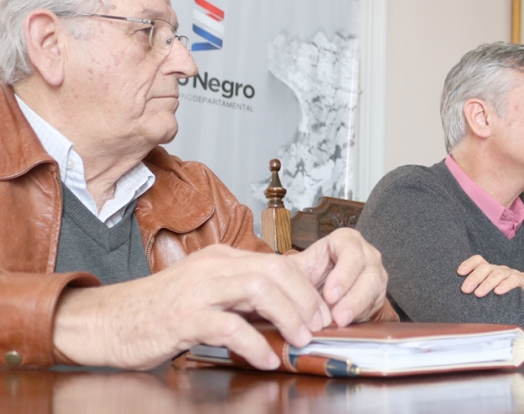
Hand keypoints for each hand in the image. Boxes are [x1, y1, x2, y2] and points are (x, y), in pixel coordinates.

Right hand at [52, 228, 387, 370]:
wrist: (108, 321)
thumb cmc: (160, 312)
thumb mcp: (207, 293)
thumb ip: (240, 296)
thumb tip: (284, 311)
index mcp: (222, 259)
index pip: (277, 263)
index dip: (305, 287)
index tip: (320, 312)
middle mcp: (212, 267)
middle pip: (274, 270)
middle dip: (305, 298)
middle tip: (318, 325)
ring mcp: (197, 289)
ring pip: (258, 289)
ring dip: (287, 315)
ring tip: (300, 339)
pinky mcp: (183, 316)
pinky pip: (228, 326)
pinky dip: (253, 344)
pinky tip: (265, 358)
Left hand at [292, 227, 387, 326]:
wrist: (319, 290)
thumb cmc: (309, 276)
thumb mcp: (295, 270)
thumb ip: (288, 275)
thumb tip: (275, 288)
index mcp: (346, 240)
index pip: (350, 250)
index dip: (342, 274)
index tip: (329, 295)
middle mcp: (365, 254)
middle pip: (367, 271)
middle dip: (352, 296)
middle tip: (337, 316)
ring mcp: (374, 273)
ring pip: (374, 288)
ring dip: (357, 306)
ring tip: (340, 321)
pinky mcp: (377, 293)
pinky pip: (375, 303)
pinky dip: (361, 314)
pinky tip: (347, 324)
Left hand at [457, 255, 523, 296]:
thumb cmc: (508, 301)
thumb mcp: (491, 298)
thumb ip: (478, 296)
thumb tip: (458, 306)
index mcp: (490, 272)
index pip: (479, 261)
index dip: (469, 264)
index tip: (459, 273)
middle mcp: (500, 270)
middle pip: (486, 267)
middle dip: (474, 277)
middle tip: (465, 289)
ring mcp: (512, 274)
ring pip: (498, 273)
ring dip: (487, 283)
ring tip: (478, 293)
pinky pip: (514, 279)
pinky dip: (506, 285)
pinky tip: (499, 291)